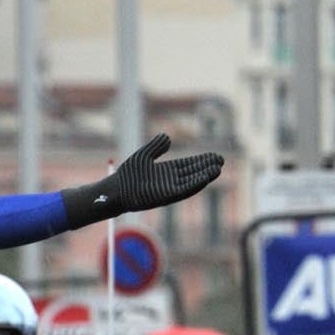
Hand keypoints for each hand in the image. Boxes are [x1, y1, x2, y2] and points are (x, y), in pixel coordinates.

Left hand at [62, 133, 223, 226]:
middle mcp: (169, 182)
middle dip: (206, 168)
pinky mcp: (164, 197)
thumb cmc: (126, 175)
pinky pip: (183, 191)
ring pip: (191, 182)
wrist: (114, 190)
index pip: (188, 166)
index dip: (201, 161)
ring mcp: (167, 190)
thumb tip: (167, 137)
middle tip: (220, 161)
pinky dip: (194, 184)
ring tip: (218, 168)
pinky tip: (205, 178)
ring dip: (204, 176)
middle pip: (192, 173)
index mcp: (165, 172)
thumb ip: (156, 147)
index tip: (214, 156)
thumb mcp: (143, 157)